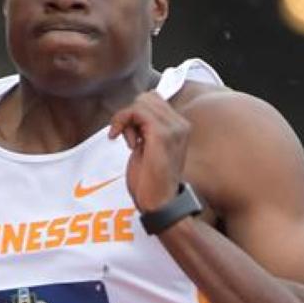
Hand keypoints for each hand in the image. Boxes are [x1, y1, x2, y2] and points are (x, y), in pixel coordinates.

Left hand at [108, 91, 190, 211]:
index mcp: (179, 127)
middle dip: (131, 114)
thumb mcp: (149, 149)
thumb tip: (132, 115)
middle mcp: (180, 125)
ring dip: (127, 119)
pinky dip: (123, 121)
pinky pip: (136, 111)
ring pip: (141, 102)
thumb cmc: (151, 182)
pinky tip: (124, 141)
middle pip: (147, 98)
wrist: (160, 204)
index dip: (136, 113)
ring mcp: (173, 129)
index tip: (130, 134)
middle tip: (128, 138)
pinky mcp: (161, 135)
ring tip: (130, 142)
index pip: (154, 101)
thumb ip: (146, 130)